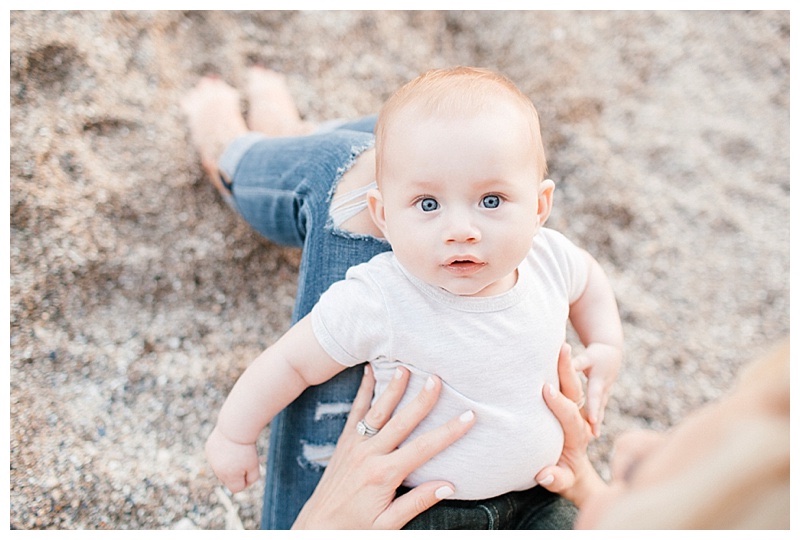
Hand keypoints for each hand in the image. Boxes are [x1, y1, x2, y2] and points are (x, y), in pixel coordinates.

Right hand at [205, 426, 259, 492]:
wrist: (235, 427)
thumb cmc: (247, 448)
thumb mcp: (254, 466)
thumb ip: (252, 478)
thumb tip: (245, 483)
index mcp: (228, 477)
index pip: (236, 489)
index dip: (245, 481)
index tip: (251, 469)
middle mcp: (217, 471)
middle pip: (228, 479)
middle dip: (236, 472)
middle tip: (244, 458)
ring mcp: (211, 460)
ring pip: (221, 467)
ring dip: (229, 463)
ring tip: (236, 451)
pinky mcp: (209, 449)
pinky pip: (217, 456)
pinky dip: (223, 452)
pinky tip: (229, 443)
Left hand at [292, 365, 475, 528]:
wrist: (316, 527)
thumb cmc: (354, 529)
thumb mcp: (387, 525)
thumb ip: (416, 502)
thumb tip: (448, 486)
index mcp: (384, 475)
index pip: (424, 449)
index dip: (449, 432)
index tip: (469, 417)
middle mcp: (369, 455)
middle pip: (402, 422)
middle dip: (422, 400)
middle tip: (437, 379)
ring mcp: (355, 445)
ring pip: (378, 410)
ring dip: (393, 388)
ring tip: (406, 367)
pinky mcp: (345, 442)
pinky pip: (355, 411)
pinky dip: (363, 390)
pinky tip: (369, 371)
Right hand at [535, 343, 607, 507]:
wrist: (577, 474)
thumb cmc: (565, 478)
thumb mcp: (562, 483)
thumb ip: (556, 480)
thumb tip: (545, 475)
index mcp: (577, 434)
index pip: (570, 415)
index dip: (559, 403)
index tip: (547, 389)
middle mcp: (578, 418)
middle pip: (576, 390)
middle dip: (567, 370)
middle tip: (561, 349)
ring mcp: (574, 408)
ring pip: (572, 381)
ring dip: (564, 362)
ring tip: (557, 340)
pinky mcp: (567, 403)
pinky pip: (564, 381)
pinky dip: (557, 366)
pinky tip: (547, 348)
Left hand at [572, 342, 621, 435]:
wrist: (612, 354)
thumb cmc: (597, 355)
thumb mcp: (588, 357)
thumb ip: (576, 363)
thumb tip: (564, 364)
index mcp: (599, 381)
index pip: (595, 396)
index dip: (593, 408)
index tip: (591, 420)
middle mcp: (603, 390)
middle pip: (598, 408)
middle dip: (597, 422)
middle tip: (594, 436)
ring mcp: (604, 395)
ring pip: (599, 411)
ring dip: (596, 423)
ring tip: (592, 437)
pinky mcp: (602, 397)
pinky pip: (598, 410)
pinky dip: (595, 420)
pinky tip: (590, 432)